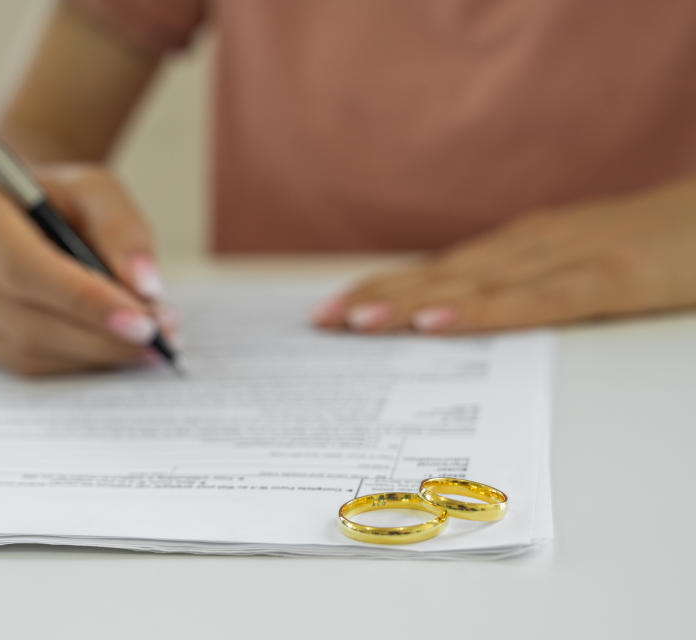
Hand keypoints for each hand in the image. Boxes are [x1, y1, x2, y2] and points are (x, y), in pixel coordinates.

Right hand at [0, 165, 176, 375]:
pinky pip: (23, 363)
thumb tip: (146, 288)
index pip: (23, 268)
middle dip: (98, 335)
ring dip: (92, 354)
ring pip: (24, 350)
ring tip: (147, 345)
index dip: (83, 301)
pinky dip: (74, 362)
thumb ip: (124, 230)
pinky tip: (112, 348)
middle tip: (158, 338)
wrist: (18, 206)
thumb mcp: (95, 190)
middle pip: (23, 319)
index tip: (143, 322)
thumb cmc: (58, 196)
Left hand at [312, 180, 695, 333]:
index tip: (331, 310)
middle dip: (378, 298)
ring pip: (475, 284)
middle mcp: (530, 245)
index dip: (381, 289)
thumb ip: (522, 281)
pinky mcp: (609, 277)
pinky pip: (538, 300)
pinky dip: (485, 311)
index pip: (437, 273)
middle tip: (321, 321)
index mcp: (520, 246)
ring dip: (411, 303)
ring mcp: (569, 256)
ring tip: (357, 321)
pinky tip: (441, 323)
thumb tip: (461, 311)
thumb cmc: (647, 242)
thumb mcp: (572, 260)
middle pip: (442, 277)